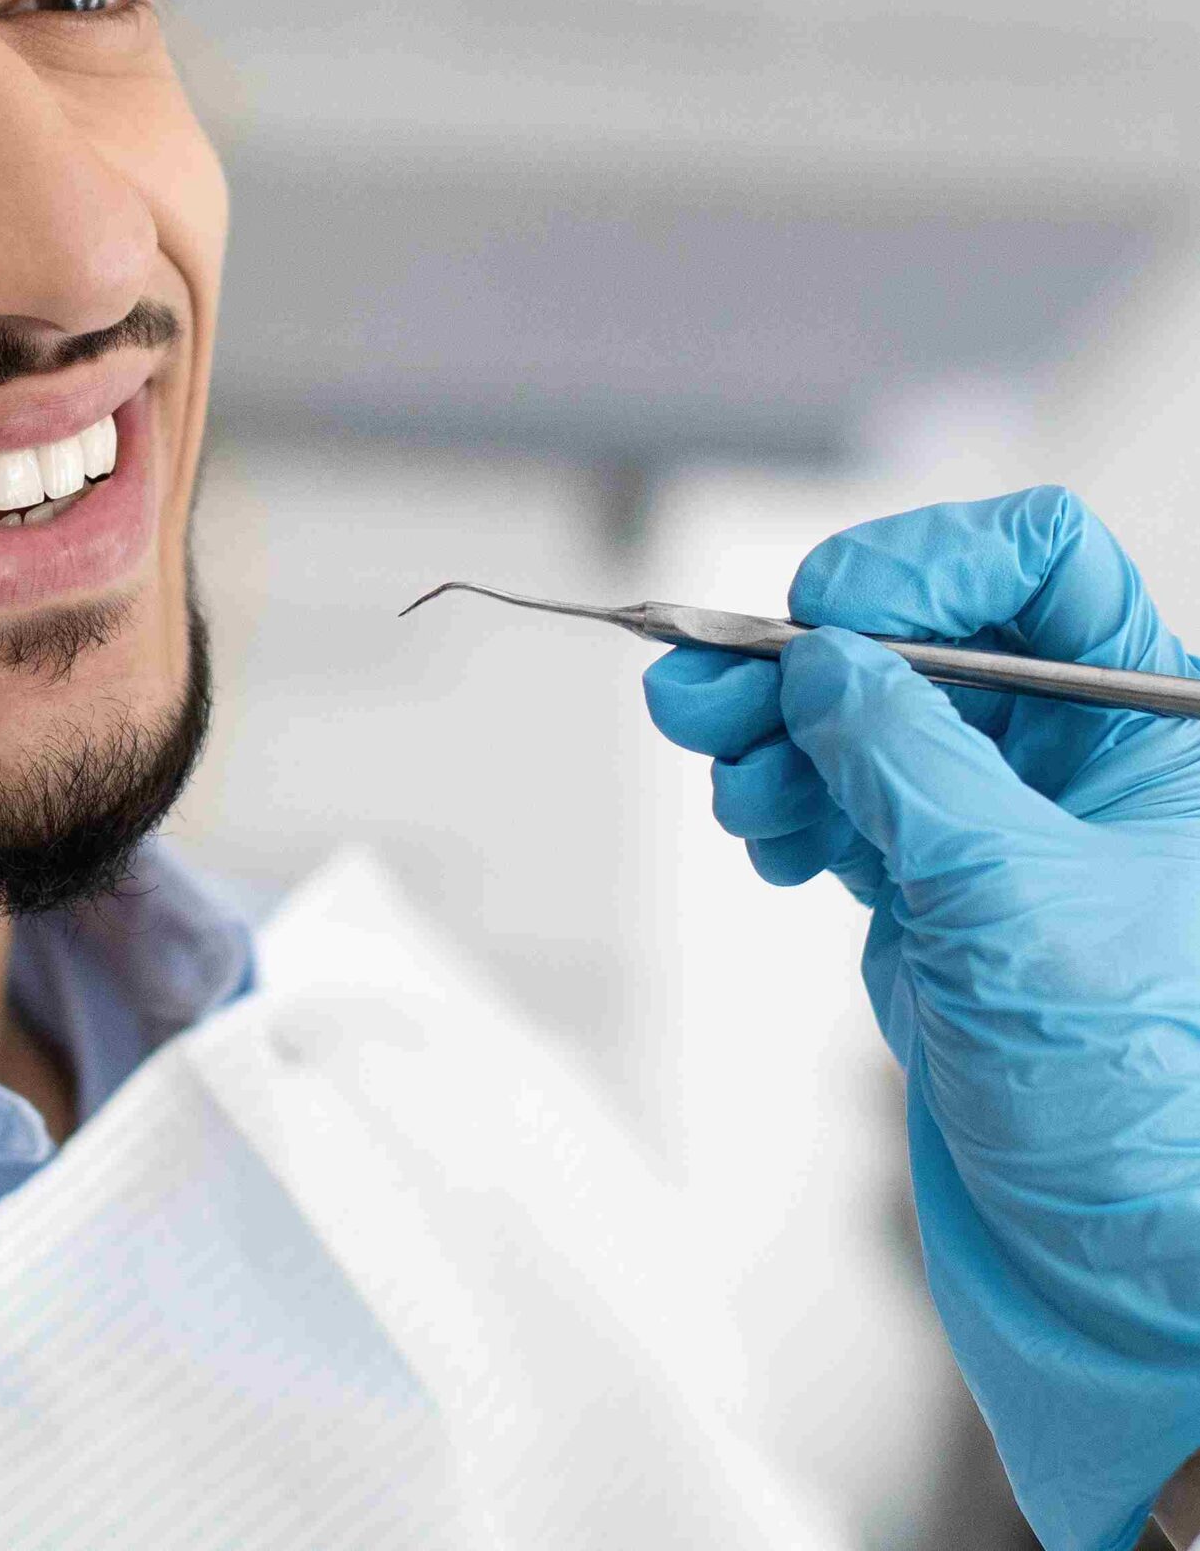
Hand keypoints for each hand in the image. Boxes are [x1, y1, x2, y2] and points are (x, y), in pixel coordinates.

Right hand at [645, 489, 1199, 1550]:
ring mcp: (1003, 826)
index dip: (926, 564)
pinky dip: (785, 802)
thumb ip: (910, 762)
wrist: (1121, 1284)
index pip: (1042, 567)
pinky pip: (840, 799)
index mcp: (1153, 733)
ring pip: (863, 718)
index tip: (823, 612)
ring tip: (731, 785)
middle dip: (802, 659)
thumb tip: (821, 661)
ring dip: (774, 734)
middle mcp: (1082, 761)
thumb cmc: (1137, 1110)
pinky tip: (770, 840)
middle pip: (921, 638)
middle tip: (696, 692)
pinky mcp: (939, 893)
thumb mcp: (1017, 905)